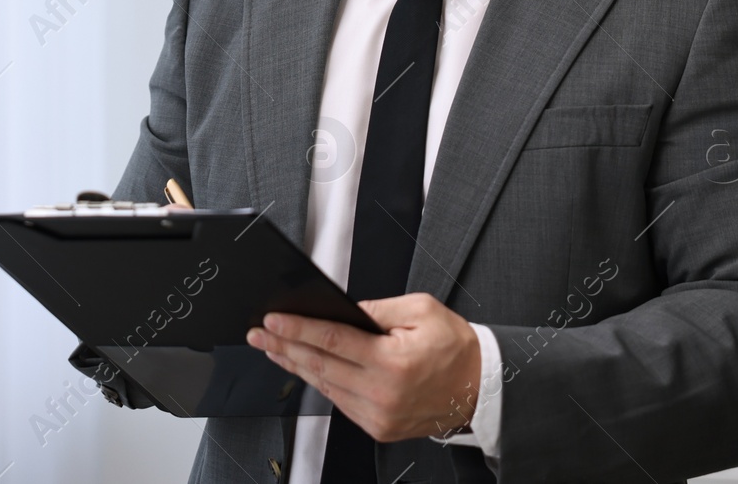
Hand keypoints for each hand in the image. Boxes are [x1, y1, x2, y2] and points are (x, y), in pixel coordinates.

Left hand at [246, 292, 481, 442]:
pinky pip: (340, 403)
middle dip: (283, 347)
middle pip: (319, 366)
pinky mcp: (378, 428)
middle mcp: (381, 393)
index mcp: (391, 362)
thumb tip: (342, 309)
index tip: (272, 321)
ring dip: (296, 366)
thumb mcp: (421, 310)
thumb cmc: (455, 348)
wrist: (479, 388)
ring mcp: (378, 415)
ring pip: (325, 387)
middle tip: (259, 335)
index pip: (331, 340)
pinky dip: (321, 384)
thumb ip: (378, 308)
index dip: (297, 329)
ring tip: (274, 349)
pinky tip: (306, 369)